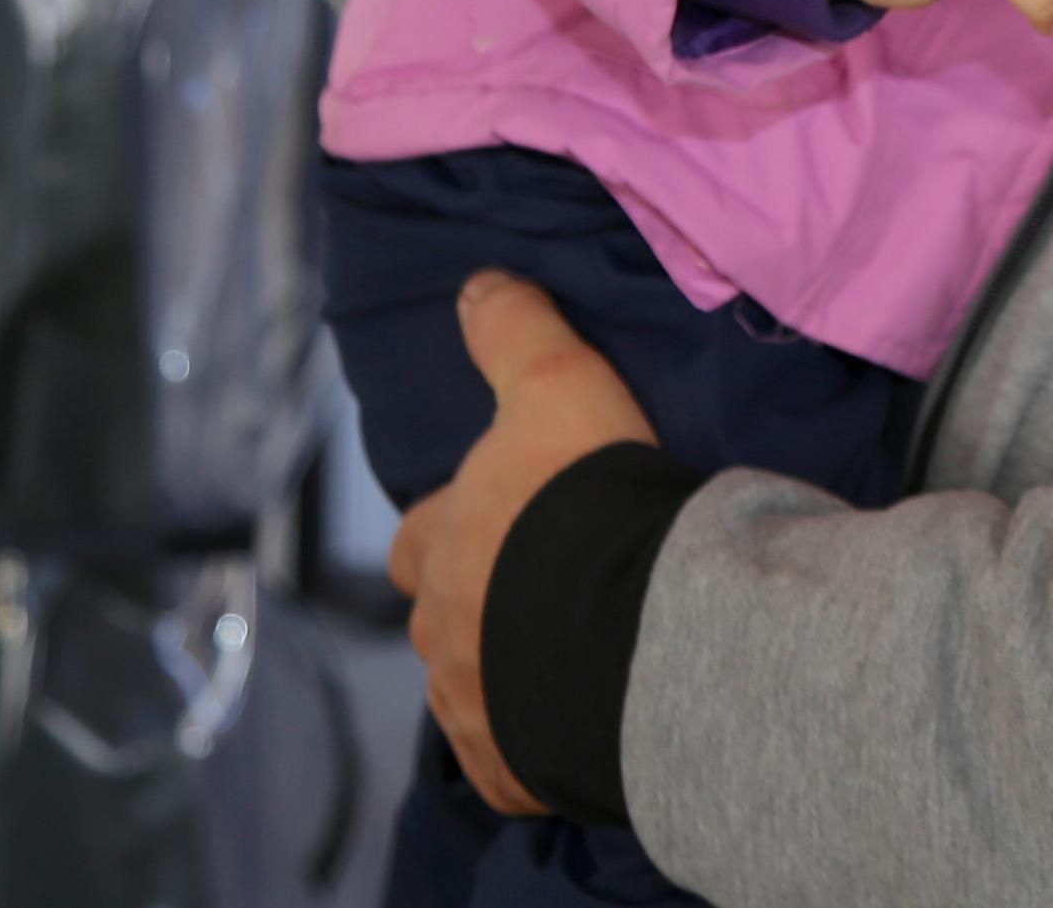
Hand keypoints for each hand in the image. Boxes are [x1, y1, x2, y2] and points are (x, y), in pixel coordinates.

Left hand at [388, 271, 658, 815]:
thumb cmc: (584, 495)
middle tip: (532, 593)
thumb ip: (514, 329)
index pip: (419, 539)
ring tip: (566, 658)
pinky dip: (540, 742)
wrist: (633, 622)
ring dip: (505, 675)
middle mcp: (442, 633)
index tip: (484, 521)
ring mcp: (475, 709)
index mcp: (442, 547)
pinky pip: (518, 761)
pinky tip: (579, 726)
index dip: (445, 528)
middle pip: (441, 622)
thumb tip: (476, 284)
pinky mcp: (518, 768)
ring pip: (473, 692)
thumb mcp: (556, 380)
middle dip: (472, 608)